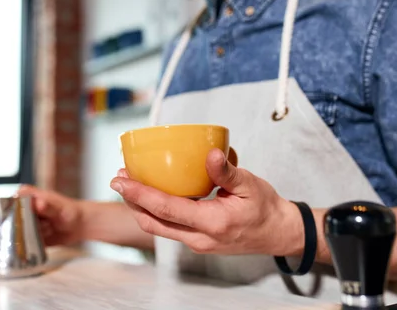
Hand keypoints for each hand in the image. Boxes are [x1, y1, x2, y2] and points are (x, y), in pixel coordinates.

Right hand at [0, 185, 83, 246]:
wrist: (80, 225)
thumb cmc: (70, 211)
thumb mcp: (60, 208)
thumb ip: (49, 206)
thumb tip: (39, 203)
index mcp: (27, 197)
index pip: (5, 201)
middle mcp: (23, 209)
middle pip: (4, 217)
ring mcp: (25, 222)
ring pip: (10, 230)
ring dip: (12, 237)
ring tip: (19, 239)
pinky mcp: (29, 235)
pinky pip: (18, 241)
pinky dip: (17, 246)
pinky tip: (17, 250)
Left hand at [110, 148, 303, 255]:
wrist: (277, 233)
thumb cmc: (265, 208)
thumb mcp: (251, 185)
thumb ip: (227, 171)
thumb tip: (210, 153)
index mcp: (213, 222)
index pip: (165, 208)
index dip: (139, 193)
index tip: (120, 179)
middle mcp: (200, 238)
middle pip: (153, 222)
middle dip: (131, 201)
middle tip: (118, 178)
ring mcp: (197, 243)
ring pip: (158, 228)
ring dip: (140, 207)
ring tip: (129, 184)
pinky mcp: (198, 241)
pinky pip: (169, 228)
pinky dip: (155, 212)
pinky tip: (152, 194)